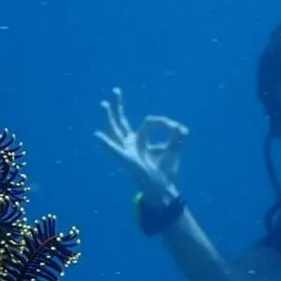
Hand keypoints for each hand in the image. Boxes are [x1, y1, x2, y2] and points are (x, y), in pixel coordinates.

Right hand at [94, 87, 188, 202]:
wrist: (163, 189)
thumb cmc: (165, 170)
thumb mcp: (173, 151)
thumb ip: (177, 139)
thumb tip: (182, 130)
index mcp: (141, 140)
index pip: (149, 122)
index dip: (165, 124)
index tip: (179, 130)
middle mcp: (131, 143)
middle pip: (121, 122)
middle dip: (119, 106)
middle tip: (116, 90)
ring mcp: (128, 151)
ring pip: (116, 131)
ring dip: (110, 117)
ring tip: (104, 103)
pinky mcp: (128, 160)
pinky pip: (116, 151)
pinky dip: (106, 144)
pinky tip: (97, 135)